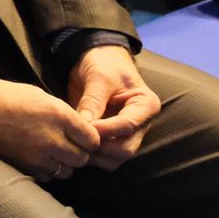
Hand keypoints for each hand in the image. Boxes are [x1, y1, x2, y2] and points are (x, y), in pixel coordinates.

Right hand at [0, 75, 99, 179]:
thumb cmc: (5, 95)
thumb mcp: (40, 96)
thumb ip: (63, 115)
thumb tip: (79, 129)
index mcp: (58, 115)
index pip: (92, 139)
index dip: (89, 138)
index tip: (82, 135)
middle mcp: (52, 138)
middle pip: (82, 158)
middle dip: (78, 152)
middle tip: (68, 143)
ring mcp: (38, 155)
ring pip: (67, 170)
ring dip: (64, 163)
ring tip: (52, 151)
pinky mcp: (25, 166)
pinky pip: (49, 176)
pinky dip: (48, 170)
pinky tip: (39, 157)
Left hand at [67, 46, 160, 170]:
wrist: (98, 59)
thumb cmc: (103, 64)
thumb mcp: (98, 77)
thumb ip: (93, 100)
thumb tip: (84, 124)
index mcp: (145, 106)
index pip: (129, 125)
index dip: (106, 130)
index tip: (86, 127)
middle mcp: (140, 125)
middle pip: (125, 149)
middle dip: (100, 146)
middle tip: (76, 136)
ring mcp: (127, 135)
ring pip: (116, 158)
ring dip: (95, 155)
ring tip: (73, 142)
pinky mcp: (112, 139)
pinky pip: (105, 157)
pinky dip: (91, 156)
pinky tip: (74, 144)